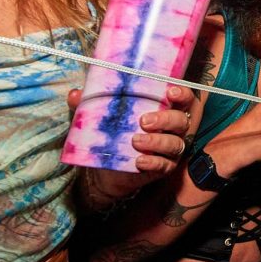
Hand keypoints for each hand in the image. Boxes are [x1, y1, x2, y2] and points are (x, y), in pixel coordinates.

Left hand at [69, 86, 193, 204]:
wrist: (107, 168)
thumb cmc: (113, 134)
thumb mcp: (102, 117)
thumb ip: (90, 105)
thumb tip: (75, 94)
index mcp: (165, 110)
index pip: (184, 100)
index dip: (183, 94)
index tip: (169, 92)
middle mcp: (173, 129)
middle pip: (182, 121)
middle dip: (166, 119)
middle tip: (144, 120)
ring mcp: (170, 150)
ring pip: (175, 144)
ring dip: (158, 141)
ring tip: (136, 141)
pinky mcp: (163, 168)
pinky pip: (165, 165)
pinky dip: (154, 162)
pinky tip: (140, 161)